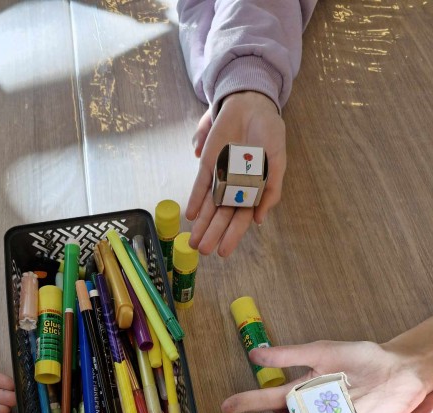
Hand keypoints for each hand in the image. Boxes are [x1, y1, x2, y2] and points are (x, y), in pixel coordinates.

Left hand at [187, 91, 285, 256]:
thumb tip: (259, 219)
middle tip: (203, 251)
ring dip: (201, 224)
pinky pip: (201, 186)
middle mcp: (235, 188)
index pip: (241, 218)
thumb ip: (272, 190)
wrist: (253, 106)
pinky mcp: (208, 165)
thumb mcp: (277, 161)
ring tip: (193, 242)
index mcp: (254, 190)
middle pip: (222, 216)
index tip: (224, 251)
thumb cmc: (269, 134)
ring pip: (209, 206)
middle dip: (212, 234)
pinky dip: (196, 200)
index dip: (232, 235)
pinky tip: (191, 215)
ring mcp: (220, 177)